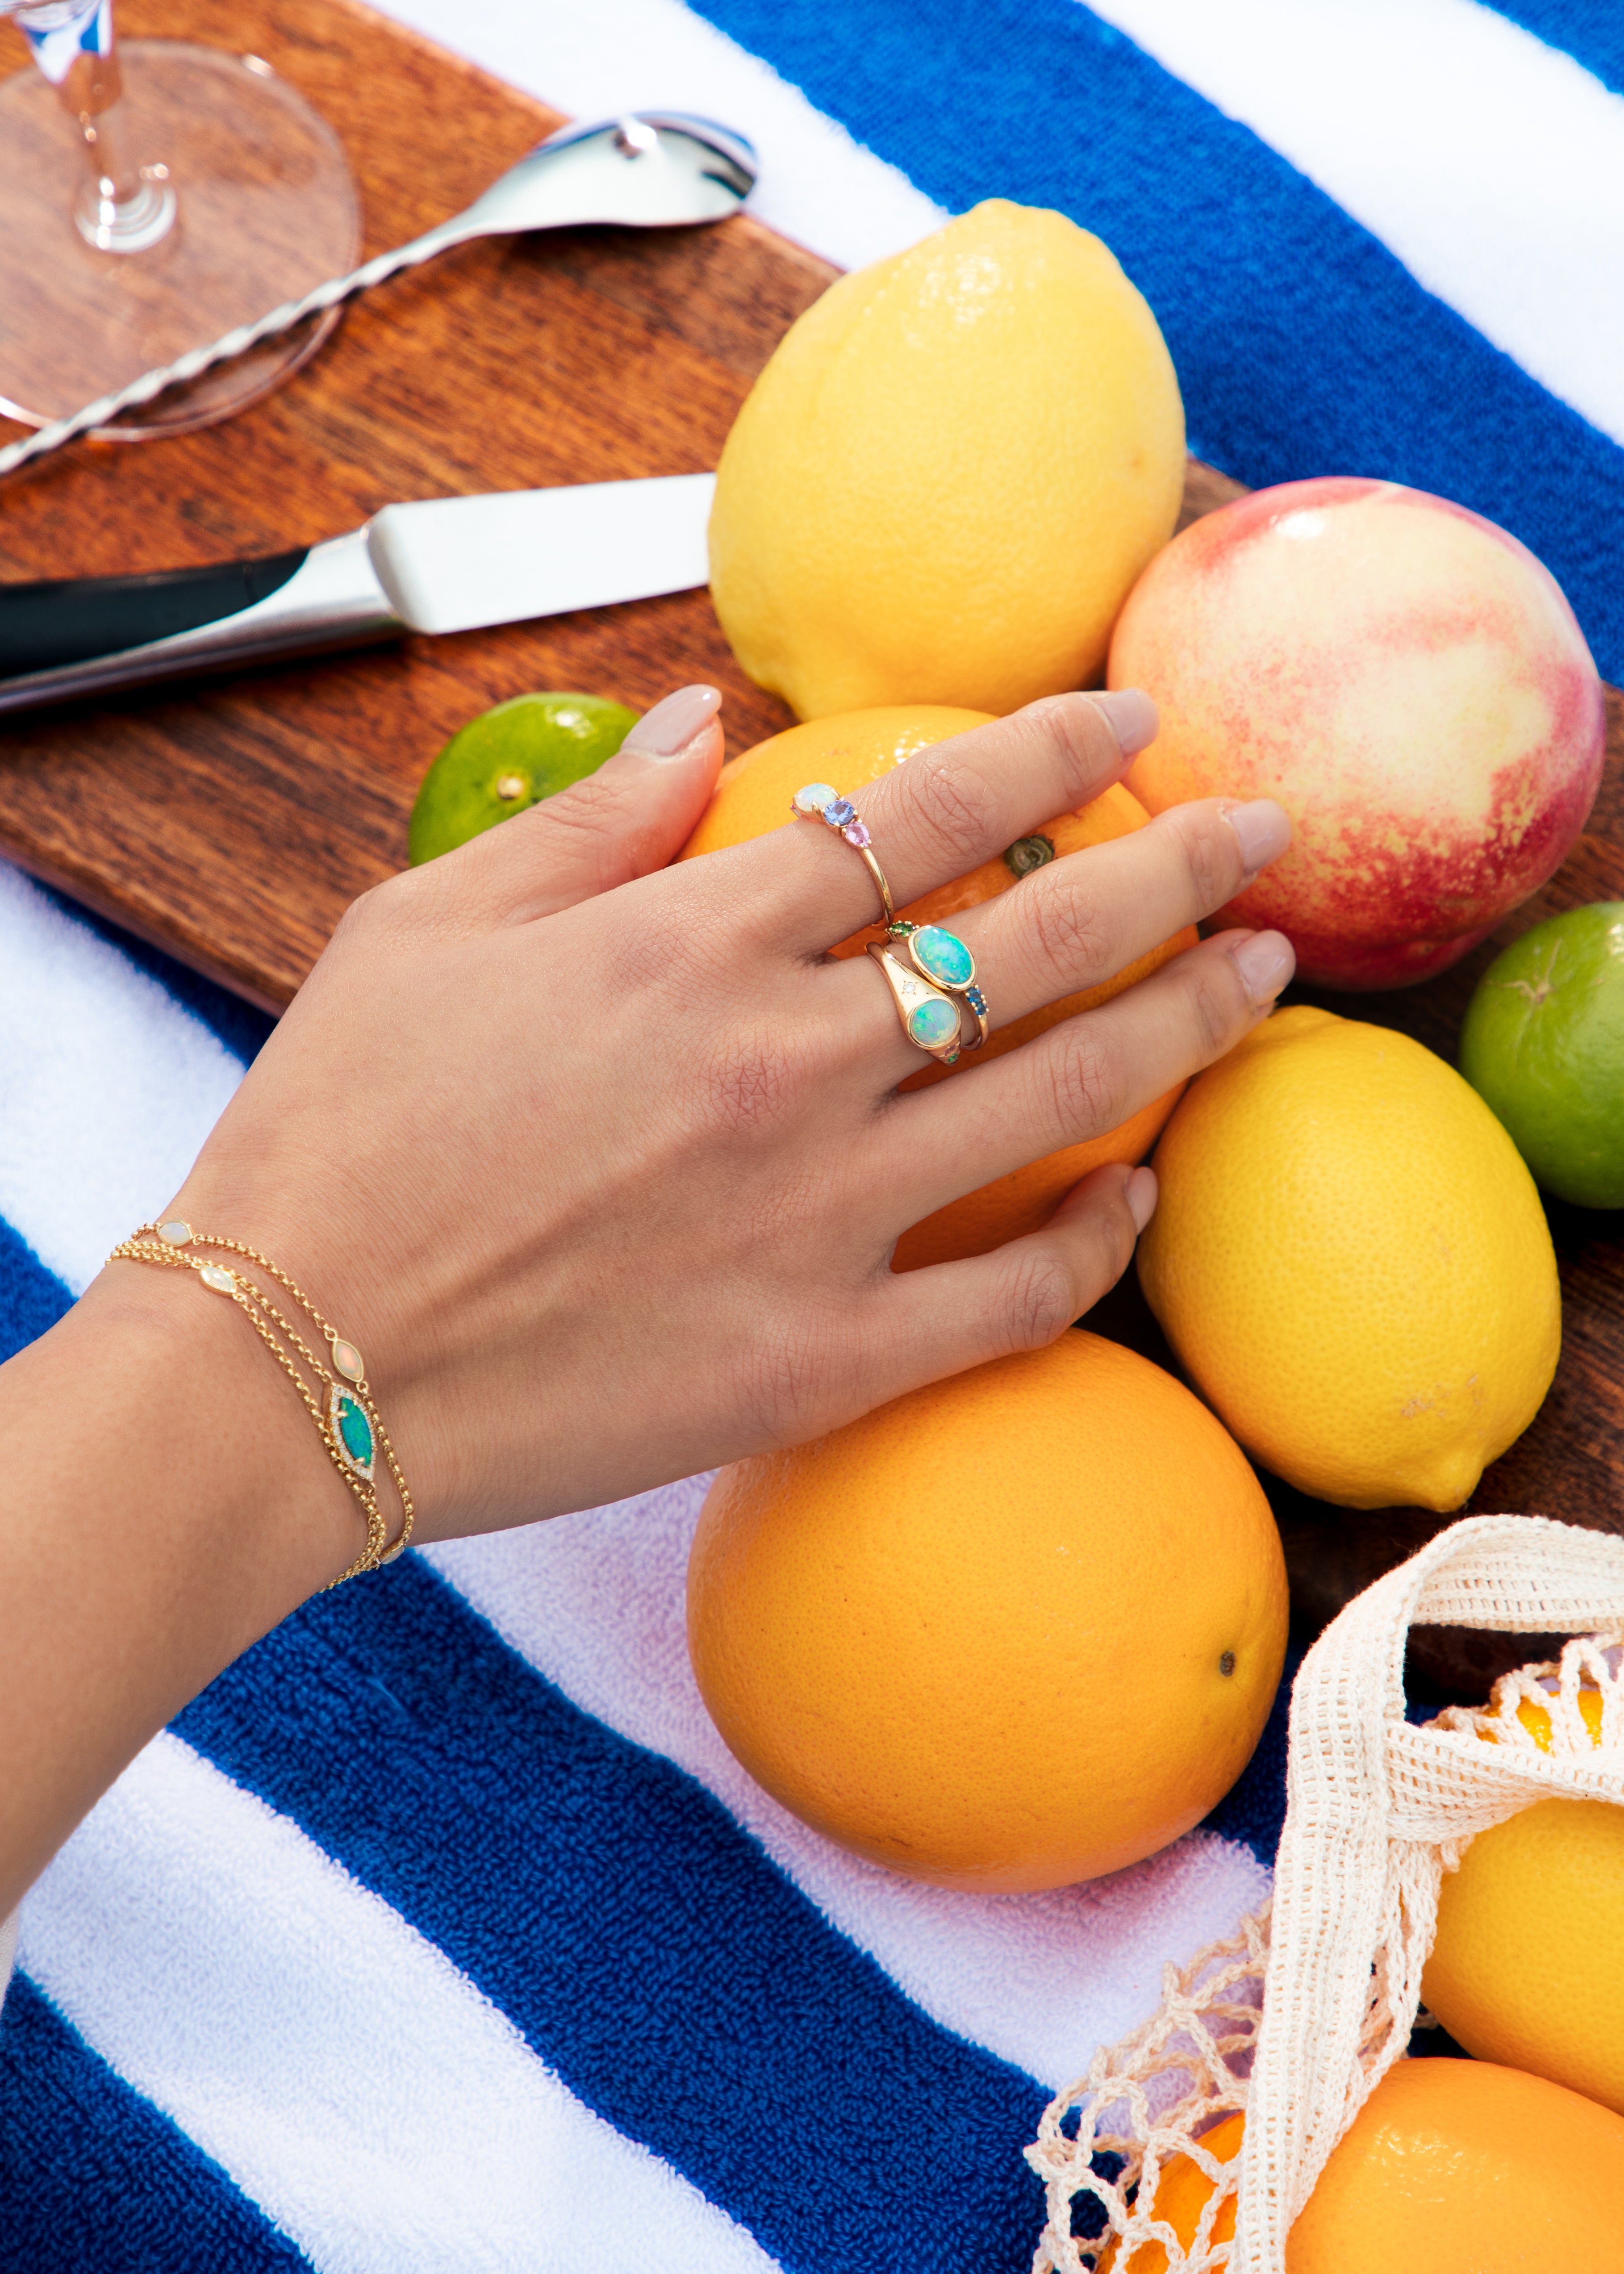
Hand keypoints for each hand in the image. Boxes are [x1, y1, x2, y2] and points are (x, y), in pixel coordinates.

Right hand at [156, 680, 1294, 1557]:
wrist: (284, 1363)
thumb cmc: (331, 1133)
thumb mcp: (423, 927)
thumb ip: (585, 820)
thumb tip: (699, 723)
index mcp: (690, 943)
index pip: (924, 810)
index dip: (1051, 750)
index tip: (1132, 723)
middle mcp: (783, 1063)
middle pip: (1043, 939)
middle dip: (1182, 871)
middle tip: (1272, 839)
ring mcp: (815, 1219)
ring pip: (1065, 1098)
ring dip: (1187, 1027)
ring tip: (1264, 981)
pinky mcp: (816, 1359)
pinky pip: (1009, 1299)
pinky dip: (1094, 1248)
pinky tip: (1138, 1204)